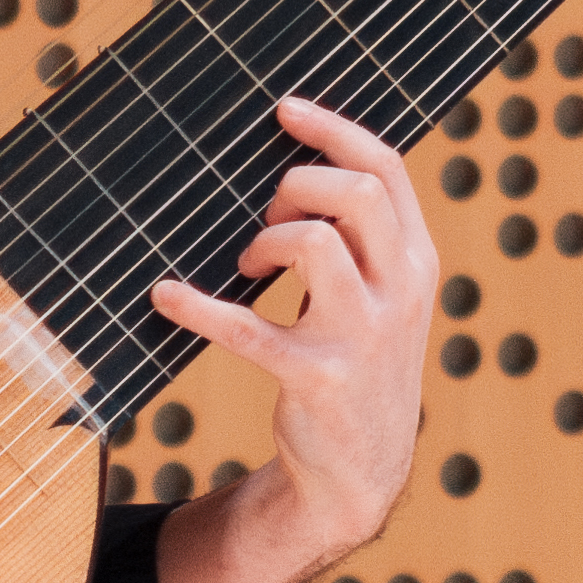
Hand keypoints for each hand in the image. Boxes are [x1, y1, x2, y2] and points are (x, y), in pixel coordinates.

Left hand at [144, 93, 442, 582]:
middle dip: (297, 185)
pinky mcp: (318, 376)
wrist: (360, 472)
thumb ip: (361, 241)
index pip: (388, 170)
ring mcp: (364, 335)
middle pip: (356, 193)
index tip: (283, 110)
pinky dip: (197, 306)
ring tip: (247, 265)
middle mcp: (400, 292)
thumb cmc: (355, 364)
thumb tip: (288, 174)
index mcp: (416, 262)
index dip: (334, 129)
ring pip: (314, 242)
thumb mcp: (382, 299)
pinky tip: (165, 297)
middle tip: (264, 213)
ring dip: (264, 239)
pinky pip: (247, 327)